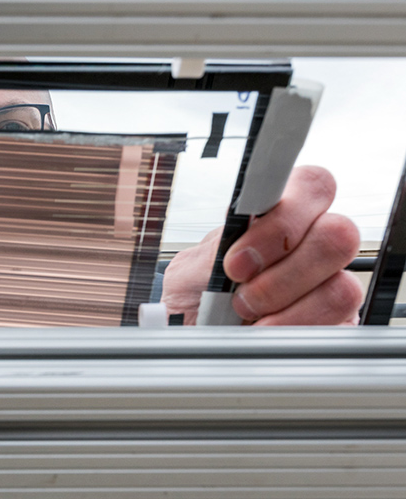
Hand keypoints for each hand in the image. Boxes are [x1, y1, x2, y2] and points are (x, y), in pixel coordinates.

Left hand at [162, 166, 363, 325]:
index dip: (284, 221)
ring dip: (283, 307)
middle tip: (240, 291)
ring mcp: (329, 287)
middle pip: (340, 234)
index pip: (314, 186)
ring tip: (245, 315)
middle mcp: (311, 246)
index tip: (238, 260)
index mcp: (277, 217)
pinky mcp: (336, 327)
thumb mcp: (192, 271)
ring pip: (341, 287)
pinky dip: (289, 333)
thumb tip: (237, 237)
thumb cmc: (194, 301)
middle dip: (283, 270)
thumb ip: (217, 250)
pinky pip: (335, 329)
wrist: (188, 343)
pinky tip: (261, 333)